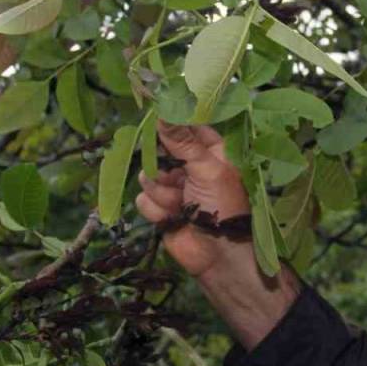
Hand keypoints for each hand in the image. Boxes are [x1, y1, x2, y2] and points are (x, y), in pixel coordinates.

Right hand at [134, 121, 250, 277]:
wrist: (217, 255)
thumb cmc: (222, 206)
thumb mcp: (206, 168)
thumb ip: (182, 141)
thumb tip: (162, 112)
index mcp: (213, 152)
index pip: (189, 127)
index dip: (173, 121)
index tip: (155, 110)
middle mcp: (193, 166)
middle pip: (162, 150)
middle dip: (162, 163)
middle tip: (168, 167)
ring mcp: (175, 187)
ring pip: (149, 176)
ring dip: (162, 191)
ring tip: (179, 203)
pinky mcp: (160, 207)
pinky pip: (144, 198)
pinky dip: (157, 209)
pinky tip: (172, 217)